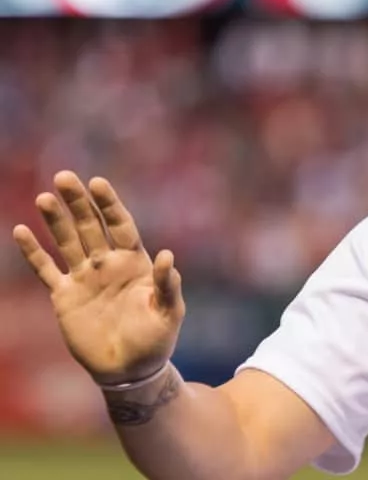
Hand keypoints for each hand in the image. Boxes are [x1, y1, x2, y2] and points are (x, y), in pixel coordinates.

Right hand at [13, 171, 184, 385]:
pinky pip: (46, 270)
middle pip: (91, 226)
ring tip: (44, 197)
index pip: (121, 225)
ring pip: (67, 242)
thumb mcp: (168, 312)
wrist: (130, 369)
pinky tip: (21, 231)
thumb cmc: (156, 340)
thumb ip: (168, 284)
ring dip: (55, 221)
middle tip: (64, 177)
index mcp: (135, 262)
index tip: (98, 183)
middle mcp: (108, 264)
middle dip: (78, 202)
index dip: (109, 205)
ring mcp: (85, 278)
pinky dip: (33, 252)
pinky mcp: (64, 296)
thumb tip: (168, 256)